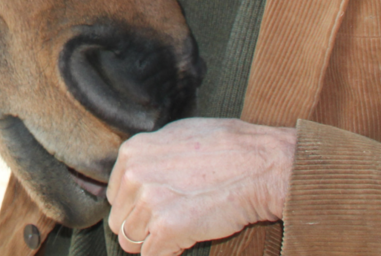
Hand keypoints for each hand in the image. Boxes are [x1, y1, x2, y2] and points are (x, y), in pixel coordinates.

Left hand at [105, 118, 296, 255]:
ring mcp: (149, 202)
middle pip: (120, 221)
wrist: (265, 165)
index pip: (115, 196)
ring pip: (132, 242)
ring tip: (184, 226)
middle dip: (143, 227)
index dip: (137, 206)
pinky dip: (169, 253)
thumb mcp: (179, 136)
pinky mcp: (167, 228)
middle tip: (174, 219)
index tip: (160, 206)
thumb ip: (150, 156)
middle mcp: (134, 175)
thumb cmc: (230, 148)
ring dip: (156, 242)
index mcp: (132, 152)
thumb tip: (134, 172)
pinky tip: (189, 238)